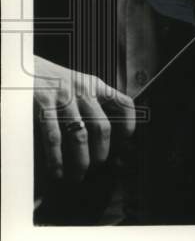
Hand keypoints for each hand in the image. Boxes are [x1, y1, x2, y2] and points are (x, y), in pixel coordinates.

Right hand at [33, 55, 135, 183]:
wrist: (19, 65)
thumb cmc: (47, 79)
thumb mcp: (75, 83)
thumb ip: (89, 101)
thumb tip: (99, 133)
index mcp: (94, 85)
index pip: (123, 102)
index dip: (129, 123)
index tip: (126, 139)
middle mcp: (83, 90)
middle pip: (103, 128)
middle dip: (101, 153)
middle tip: (96, 167)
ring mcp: (63, 98)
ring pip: (80, 137)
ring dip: (80, 162)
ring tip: (77, 176)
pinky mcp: (43, 105)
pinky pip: (54, 137)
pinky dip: (57, 159)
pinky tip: (57, 171)